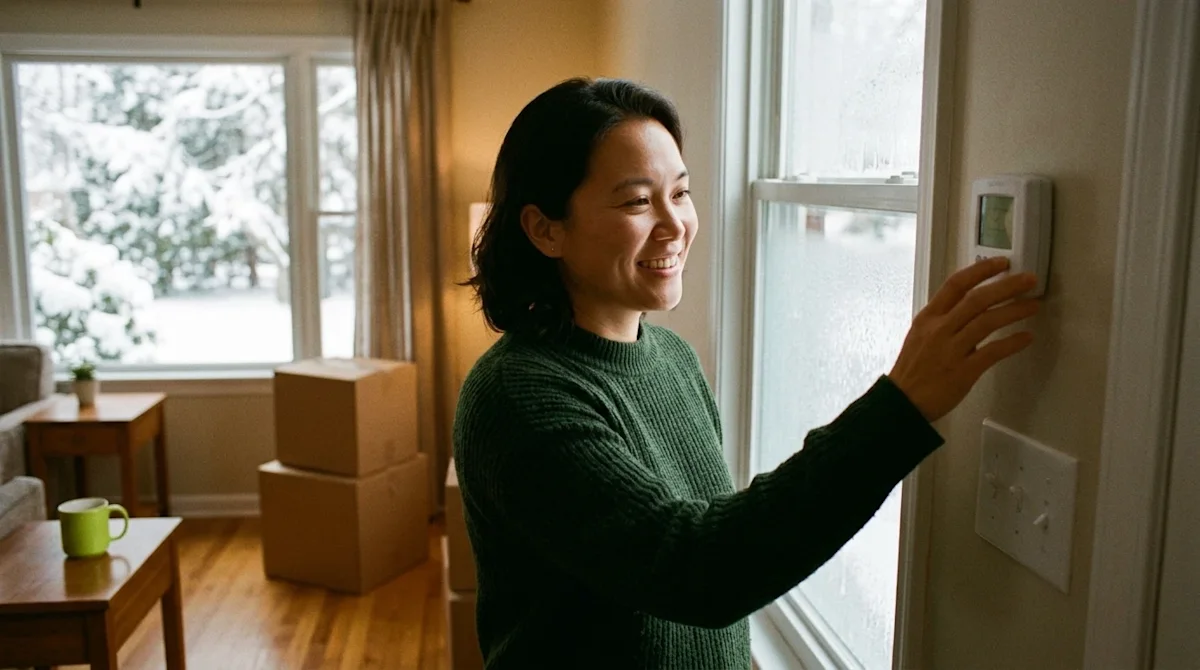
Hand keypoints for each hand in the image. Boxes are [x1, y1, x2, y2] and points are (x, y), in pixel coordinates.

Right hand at [888, 256, 1039, 421]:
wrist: (902, 402)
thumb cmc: (913, 370)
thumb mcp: (920, 335)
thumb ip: (944, 319)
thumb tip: (972, 305)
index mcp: (928, 318)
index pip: (956, 285)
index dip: (981, 270)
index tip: (1002, 263)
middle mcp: (939, 330)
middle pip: (977, 299)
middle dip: (1007, 286)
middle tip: (1029, 280)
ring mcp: (950, 350)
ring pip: (987, 321)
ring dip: (1014, 311)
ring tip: (1033, 305)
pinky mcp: (962, 372)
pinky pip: (992, 352)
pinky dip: (1012, 343)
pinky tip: (1026, 338)